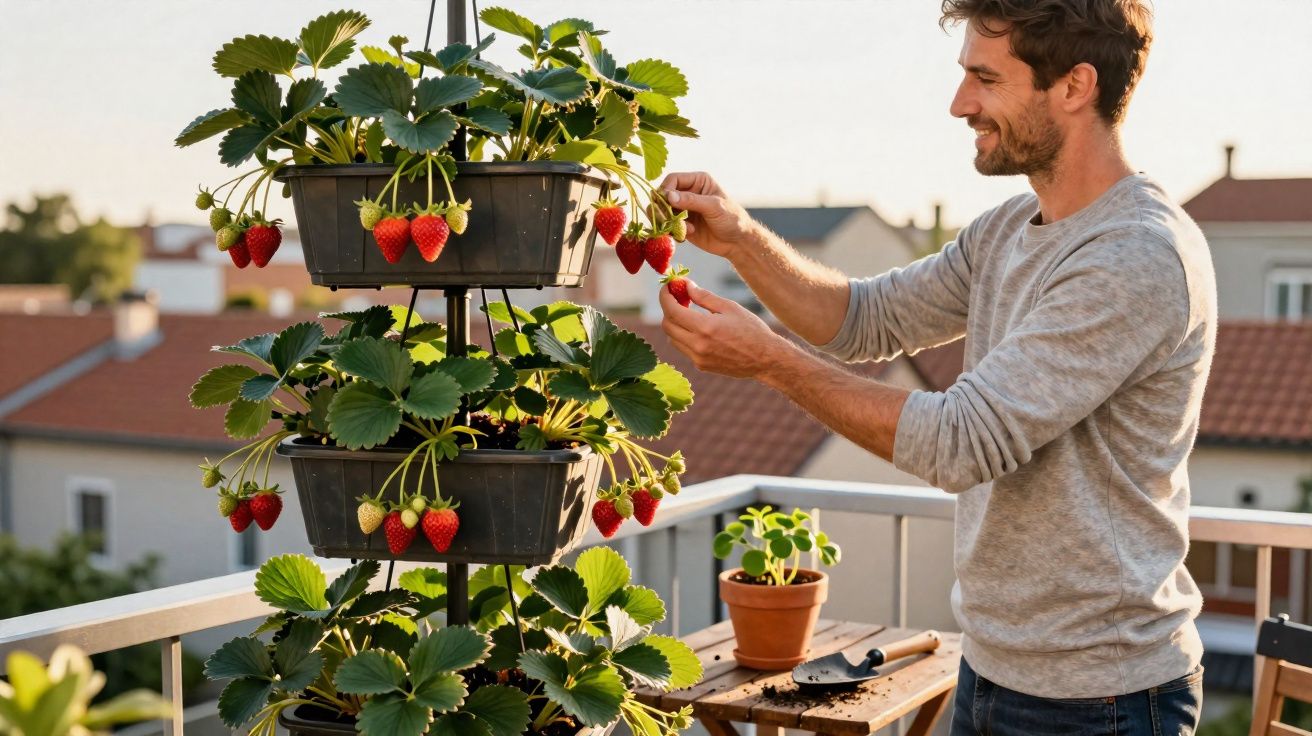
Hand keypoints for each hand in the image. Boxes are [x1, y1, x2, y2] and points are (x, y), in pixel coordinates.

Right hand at [657, 171, 755, 259]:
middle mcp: (688, 193)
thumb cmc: (732, 219)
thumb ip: (691, 200)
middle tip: (668, 221)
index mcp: (698, 181)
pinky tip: (685, 236)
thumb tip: (669, 196)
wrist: (737, 242)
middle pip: (663, 195)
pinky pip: (667, 226)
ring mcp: (684, 209)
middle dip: (663, 209)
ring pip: (662, 212)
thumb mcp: (714, 207)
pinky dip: (671, 231)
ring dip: (668, 222)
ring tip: (684, 230)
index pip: (673, 180)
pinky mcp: (682, 224)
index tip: (667, 203)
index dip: (666, 190)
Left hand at [659, 279, 793, 379]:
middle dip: (668, 309)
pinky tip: (698, 329)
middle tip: (678, 298)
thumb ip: (704, 296)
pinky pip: (683, 349)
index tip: (667, 287)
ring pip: (672, 338)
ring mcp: (698, 358)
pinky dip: (684, 336)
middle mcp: (697, 345)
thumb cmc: (752, 330)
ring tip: (689, 313)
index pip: (671, 310)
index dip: (665, 296)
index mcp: (704, 327)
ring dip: (675, 324)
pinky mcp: (701, 366)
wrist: (766, 359)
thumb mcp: (730, 307)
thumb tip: (686, 286)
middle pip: (667, 325)